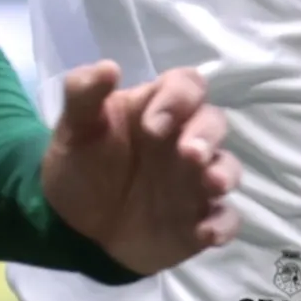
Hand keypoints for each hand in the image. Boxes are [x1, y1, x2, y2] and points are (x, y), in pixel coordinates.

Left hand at [38, 61, 237, 273]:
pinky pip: (225, 219)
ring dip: (224, 173)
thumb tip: (109, 67)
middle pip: (214, 124)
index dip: (179, 98)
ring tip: (211, 184)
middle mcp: (184, 141)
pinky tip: (205, 233)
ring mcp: (195, 182)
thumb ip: (84, 94)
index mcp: (158, 110)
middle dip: (206, 135)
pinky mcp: (198, 220)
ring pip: (228, 168)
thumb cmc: (81, 167)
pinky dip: (222, 225)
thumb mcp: (74, 128)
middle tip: (188, 153)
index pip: (187, 87)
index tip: (152, 124)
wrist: (72, 227)